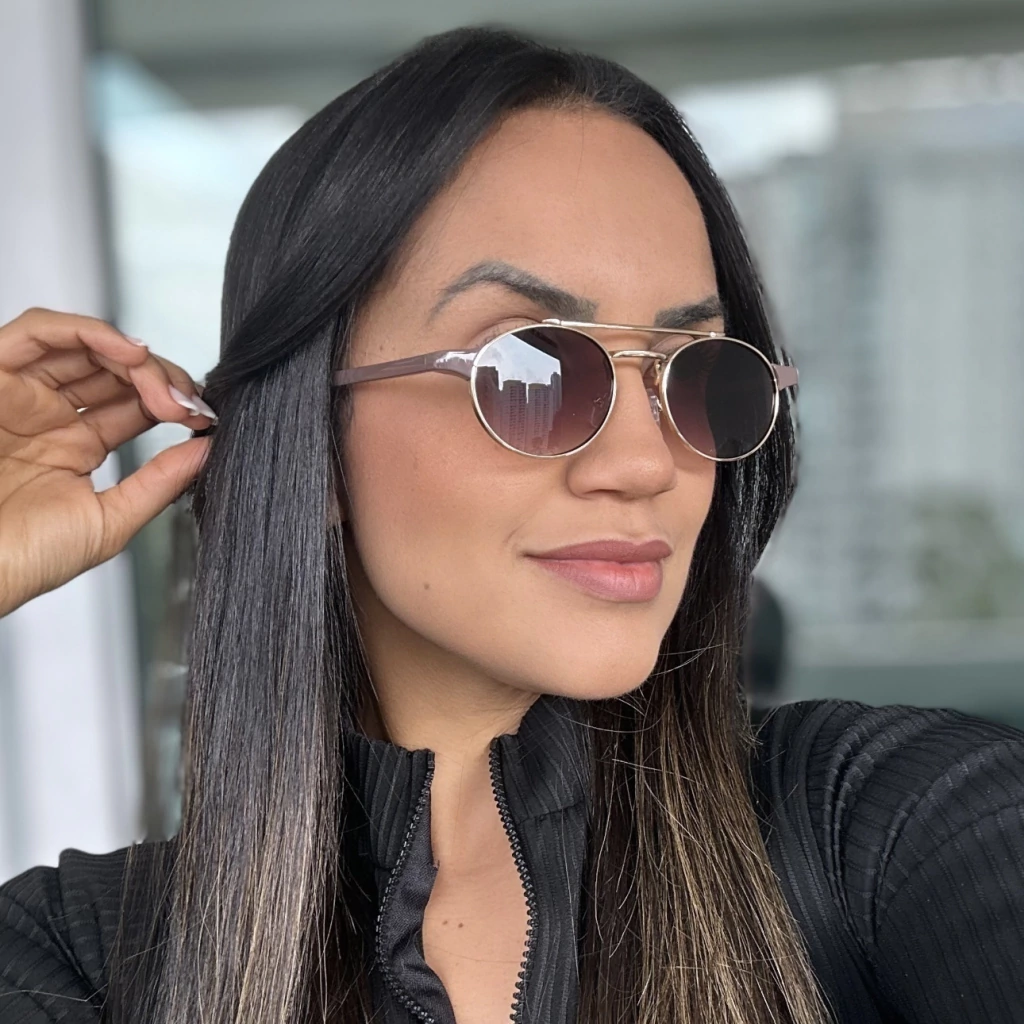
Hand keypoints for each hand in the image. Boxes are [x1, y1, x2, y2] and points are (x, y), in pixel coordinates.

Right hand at [0, 307, 217, 617]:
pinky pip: (38, 331)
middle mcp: (49, 416)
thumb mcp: (109, 522)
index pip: (134, 404)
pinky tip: (129, 355)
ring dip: (135, 357)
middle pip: (116, 370)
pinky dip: (89, 331)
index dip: (173, 401)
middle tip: (188, 403)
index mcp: (75, 448)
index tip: (203, 416)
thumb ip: (159, 483)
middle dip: (162, 379)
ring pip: (85, 345)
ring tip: (165, 385)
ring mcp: (22, 395)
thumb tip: (208, 450)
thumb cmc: (23, 558)